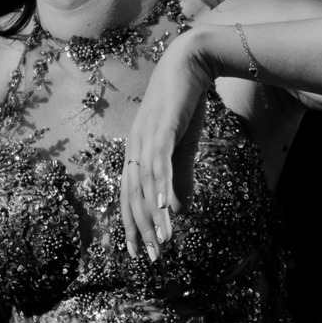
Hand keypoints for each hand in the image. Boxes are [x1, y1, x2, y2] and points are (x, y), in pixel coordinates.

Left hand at [121, 29, 211, 260]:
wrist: (191, 65)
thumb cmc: (184, 106)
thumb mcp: (182, 148)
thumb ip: (179, 178)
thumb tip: (179, 209)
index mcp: (136, 154)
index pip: (130, 197)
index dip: (132, 226)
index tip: (138, 252)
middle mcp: (135, 148)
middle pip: (133, 197)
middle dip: (141, 230)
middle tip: (150, 258)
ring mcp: (146, 138)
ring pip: (146, 185)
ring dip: (154, 215)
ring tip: (163, 241)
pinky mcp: (162, 128)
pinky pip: (160, 162)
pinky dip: (162, 186)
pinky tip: (167, 207)